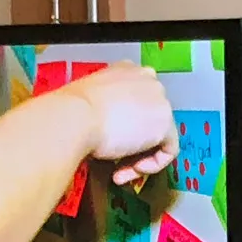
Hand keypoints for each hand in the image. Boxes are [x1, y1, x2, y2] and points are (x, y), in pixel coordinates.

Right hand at [63, 63, 180, 182]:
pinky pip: (168, 150)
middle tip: (116, 163)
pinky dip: (153, 165)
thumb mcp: (90, 103)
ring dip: (138, 158)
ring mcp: (160, 99)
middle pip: (150, 118)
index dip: (126, 127)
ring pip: (159, 135)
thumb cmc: (73, 111)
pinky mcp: (165, 122)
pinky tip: (133, 170)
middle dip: (134, 145)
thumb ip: (106, 110)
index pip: (138, 101)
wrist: (75, 116)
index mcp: (128, 70)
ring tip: (119, 171)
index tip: (111, 142)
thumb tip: (109, 131)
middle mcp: (148, 79)